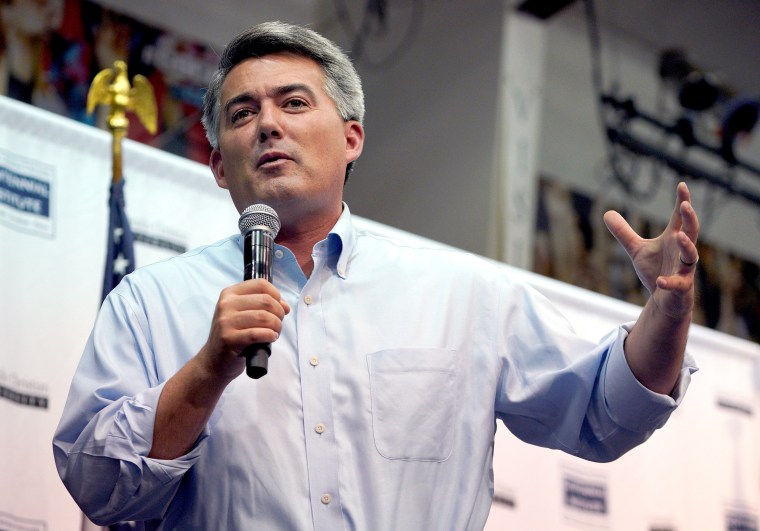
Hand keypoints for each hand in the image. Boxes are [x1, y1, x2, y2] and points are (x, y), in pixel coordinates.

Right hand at [199, 279, 290, 382]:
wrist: (214, 360)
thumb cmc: (233, 335)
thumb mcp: (243, 314)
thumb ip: (263, 306)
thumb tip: (285, 306)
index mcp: (230, 293)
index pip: (260, 284)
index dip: (277, 295)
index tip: (280, 307)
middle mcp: (226, 304)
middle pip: (266, 300)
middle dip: (279, 313)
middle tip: (278, 324)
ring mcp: (225, 321)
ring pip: (264, 317)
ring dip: (276, 326)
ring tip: (275, 333)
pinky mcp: (228, 338)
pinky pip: (256, 333)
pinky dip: (269, 335)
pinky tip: (271, 338)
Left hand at [603, 182, 699, 318]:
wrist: (664, 301)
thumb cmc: (655, 271)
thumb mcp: (636, 250)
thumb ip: (624, 233)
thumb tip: (606, 213)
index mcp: (673, 240)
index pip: (679, 218)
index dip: (682, 201)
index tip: (681, 185)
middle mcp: (682, 252)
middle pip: (691, 232)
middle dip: (690, 219)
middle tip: (685, 205)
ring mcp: (684, 270)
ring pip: (691, 256)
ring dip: (687, 246)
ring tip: (678, 236)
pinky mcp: (681, 288)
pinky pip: (678, 284)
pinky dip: (669, 282)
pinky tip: (659, 281)